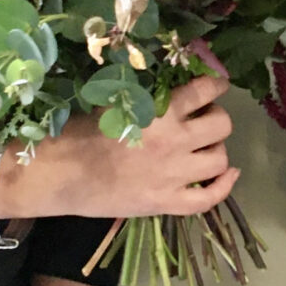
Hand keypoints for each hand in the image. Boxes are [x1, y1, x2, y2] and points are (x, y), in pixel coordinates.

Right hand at [0, 75, 238, 222]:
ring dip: (216, 151)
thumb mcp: (114, 101)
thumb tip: (167, 83)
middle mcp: (175, 141)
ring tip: (203, 149)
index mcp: (161, 112)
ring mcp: (174, 175)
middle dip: (215, 119)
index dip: (216, 85)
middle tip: (203, 120)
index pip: (205, 90)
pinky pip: (209, 199)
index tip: (217, 84)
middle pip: (221, 125)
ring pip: (220, 160)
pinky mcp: (167, 203)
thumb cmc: (79, 133)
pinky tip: (227, 176)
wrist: (59, 175)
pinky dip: (223, 187)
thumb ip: (145, 94)